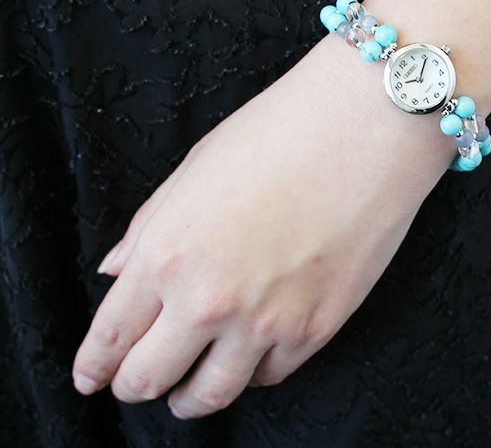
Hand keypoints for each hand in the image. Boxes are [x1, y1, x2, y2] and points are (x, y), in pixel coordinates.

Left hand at [71, 32, 456, 418]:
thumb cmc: (279, 132)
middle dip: (133, 385)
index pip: (110, 336)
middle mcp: (208, 300)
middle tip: (134, 382)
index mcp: (167, 253)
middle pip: (148, 380)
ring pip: (210, 395)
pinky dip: (252, 370)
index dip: (94, 365)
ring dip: (189, 398)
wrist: (364, 128)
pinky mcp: (316, 328)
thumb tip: (118, 270)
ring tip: (187, 393)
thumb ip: (150, 227)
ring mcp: (265, 321)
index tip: (92, 375)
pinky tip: (249, 354)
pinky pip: (270, 374)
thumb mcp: (197, 168)